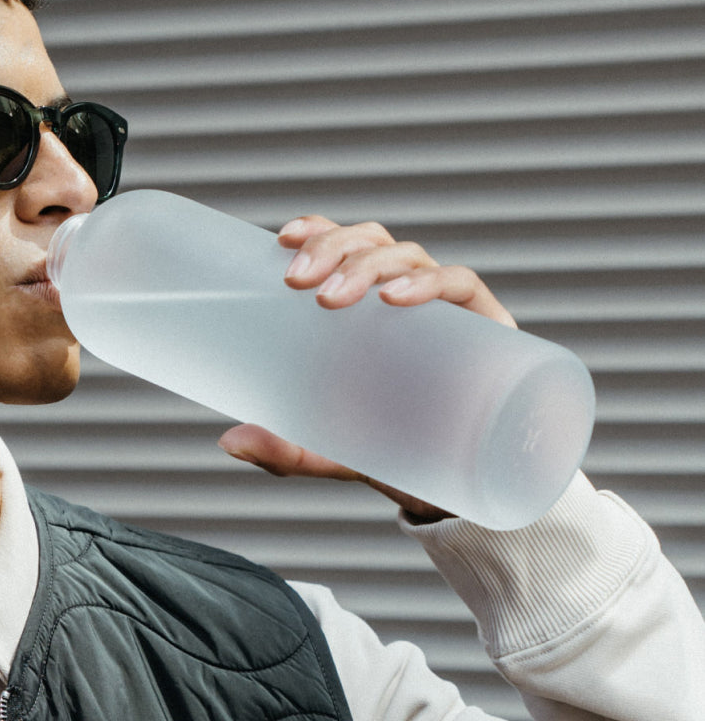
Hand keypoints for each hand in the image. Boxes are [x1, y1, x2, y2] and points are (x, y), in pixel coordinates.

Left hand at [217, 214, 517, 520]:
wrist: (463, 490)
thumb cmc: (397, 455)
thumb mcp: (333, 452)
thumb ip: (286, 448)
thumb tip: (230, 441)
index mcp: (371, 310)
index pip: (346, 248)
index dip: (319, 230)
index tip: (283, 239)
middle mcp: (410, 298)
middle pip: (372, 243)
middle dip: (333, 248)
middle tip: (296, 281)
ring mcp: (449, 311)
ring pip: (409, 256)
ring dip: (367, 265)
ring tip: (333, 298)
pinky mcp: (489, 331)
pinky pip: (463, 286)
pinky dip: (430, 282)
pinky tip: (395, 298)